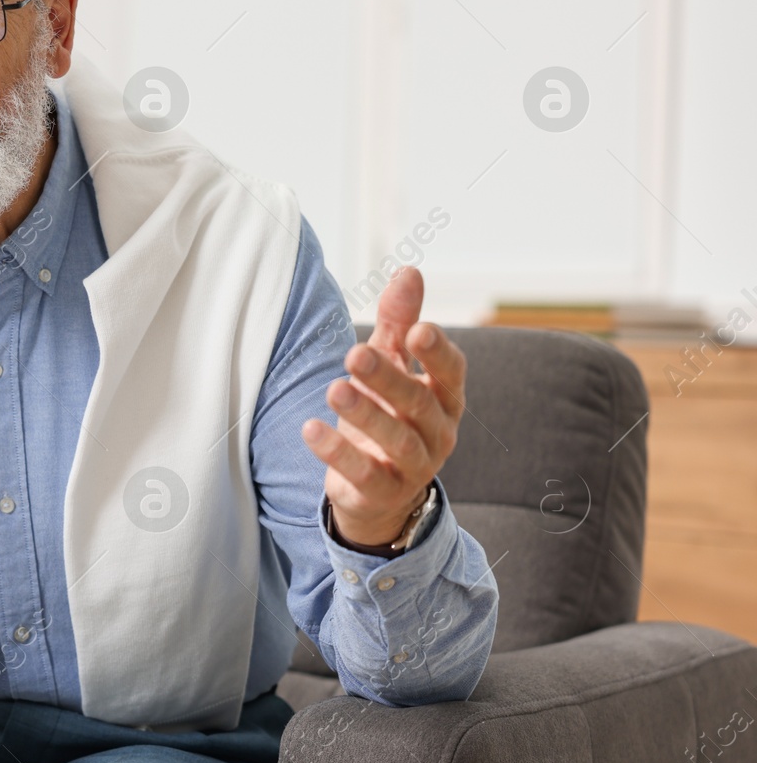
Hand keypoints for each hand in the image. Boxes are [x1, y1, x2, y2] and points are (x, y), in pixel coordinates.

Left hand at [300, 266, 466, 547]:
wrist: (380, 490)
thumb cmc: (389, 413)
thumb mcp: (391, 366)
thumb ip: (399, 322)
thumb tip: (409, 270)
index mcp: (444, 397)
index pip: (450, 372)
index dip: (437, 353)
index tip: (417, 330)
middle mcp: (437, 432)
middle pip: (418, 403)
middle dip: (389, 378)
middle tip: (355, 353)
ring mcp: (414, 467)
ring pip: (396, 440)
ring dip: (365, 414)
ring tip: (334, 388)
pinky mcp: (382, 492)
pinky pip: (363, 474)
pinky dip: (337, 453)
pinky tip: (311, 430)